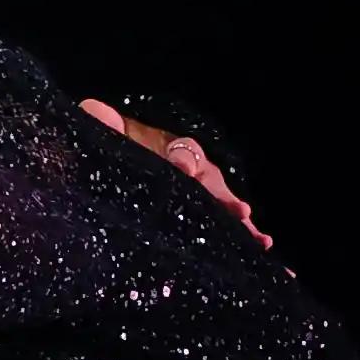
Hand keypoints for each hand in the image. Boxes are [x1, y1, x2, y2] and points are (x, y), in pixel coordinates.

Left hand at [80, 103, 271, 245]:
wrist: (113, 157)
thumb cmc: (110, 143)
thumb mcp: (101, 127)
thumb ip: (101, 121)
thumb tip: (100, 113)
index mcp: (166, 146)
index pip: (181, 150)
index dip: (183, 159)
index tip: (184, 169)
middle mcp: (188, 165)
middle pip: (210, 180)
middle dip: (222, 197)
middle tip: (238, 211)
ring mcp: (195, 188)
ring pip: (221, 202)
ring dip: (239, 221)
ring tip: (259, 239)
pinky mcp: (194, 210)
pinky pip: (219, 221)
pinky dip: (239, 233)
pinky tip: (258, 246)